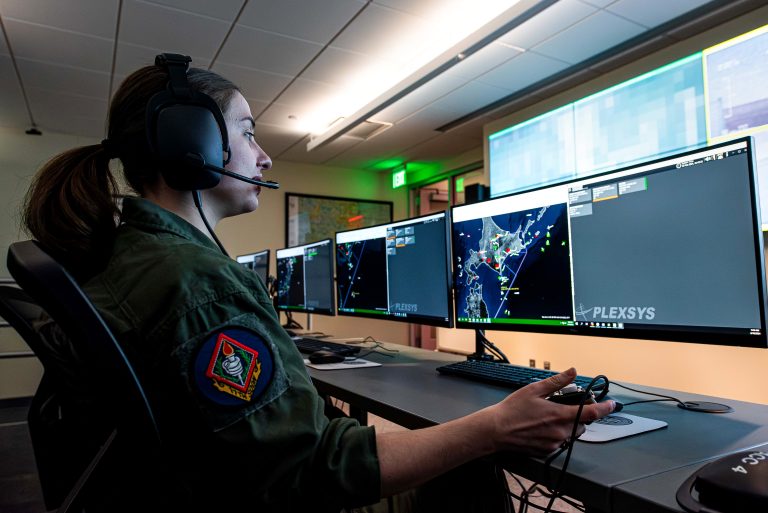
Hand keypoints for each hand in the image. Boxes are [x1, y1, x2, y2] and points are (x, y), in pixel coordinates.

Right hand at [483, 368, 614, 456]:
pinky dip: (557, 433)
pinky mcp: (547, 451)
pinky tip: (542, 427)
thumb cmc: (512, 410)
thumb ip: (557, 382)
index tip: (612, 405)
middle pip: (582, 424)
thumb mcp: (534, 390)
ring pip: (571, 433)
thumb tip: (572, 372)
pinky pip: (560, 442)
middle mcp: (560, 432)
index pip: (591, 413)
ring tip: (549, 417)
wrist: (496, 431)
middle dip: (578, 415)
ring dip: (568, 425)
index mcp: (559, 415)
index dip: (605, 408)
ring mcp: (554, 443)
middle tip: (564, 407)